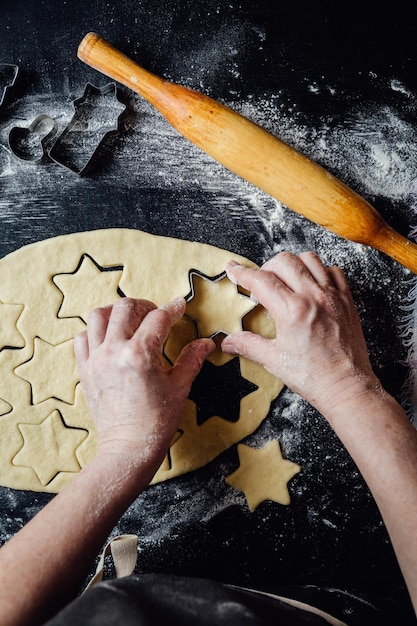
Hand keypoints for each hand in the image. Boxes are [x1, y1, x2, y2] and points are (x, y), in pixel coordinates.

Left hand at [74, 297, 213, 476]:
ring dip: (116, 313)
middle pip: (126, 307)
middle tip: (156, 315)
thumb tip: (206, 343)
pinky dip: (95, 331)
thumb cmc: (156, 422)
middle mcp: (114, 352)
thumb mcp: (179, 387)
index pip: (158, 317)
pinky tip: (110, 339)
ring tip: (130, 321)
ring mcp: (96, 360)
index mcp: (140, 355)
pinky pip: (83, 337)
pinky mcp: (85, 370)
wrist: (128, 448)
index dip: (173, 309)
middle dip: (145, 305)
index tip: (180, 307)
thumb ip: (191, 359)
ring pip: (98, 316)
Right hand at [222, 251, 380, 416]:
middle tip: (260, 284)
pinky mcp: (346, 300)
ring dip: (292, 265)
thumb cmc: (313, 377)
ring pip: (309, 259)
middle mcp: (313, 297)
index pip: (261, 280)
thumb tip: (229, 342)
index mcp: (292, 310)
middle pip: (283, 261)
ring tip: (285, 281)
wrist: (346, 388)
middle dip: (265, 268)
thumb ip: (248, 345)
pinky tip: (311, 285)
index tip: (233, 269)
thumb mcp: (274, 360)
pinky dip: (320, 271)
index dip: (242, 272)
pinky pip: (333, 271)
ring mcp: (332, 296)